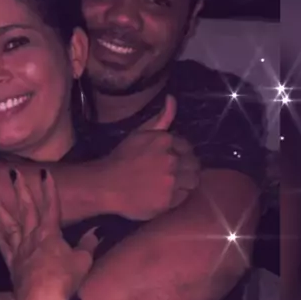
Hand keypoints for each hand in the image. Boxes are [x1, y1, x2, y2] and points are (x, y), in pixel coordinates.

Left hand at [0, 169, 98, 299]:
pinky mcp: (13, 267)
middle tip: (12, 173)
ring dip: (0, 211)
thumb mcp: (82, 261)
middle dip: (20, 190)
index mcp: (50, 233)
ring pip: (9, 226)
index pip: (51, 206)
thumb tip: (98, 231)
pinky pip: (4, 249)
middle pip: (26, 210)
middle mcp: (32, 238)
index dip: (49, 188)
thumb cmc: (65, 281)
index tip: (44, 171)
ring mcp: (20, 252)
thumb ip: (88, 245)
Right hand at [104, 95, 199, 219]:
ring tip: (171, 183)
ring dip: (185, 182)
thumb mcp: (140, 133)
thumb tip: (172, 98)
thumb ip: (161, 118)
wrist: (106, 184)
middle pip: (194, 165)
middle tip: (173, 172)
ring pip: (192, 181)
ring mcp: (171, 182)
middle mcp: (172, 160)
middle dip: (186, 168)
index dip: (181, 153)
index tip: (172, 159)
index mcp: (166, 141)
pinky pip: (183, 197)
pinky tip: (165, 193)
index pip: (187, 147)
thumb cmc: (122, 158)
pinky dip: (177, 195)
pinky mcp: (168, 201)